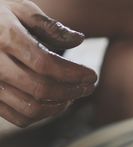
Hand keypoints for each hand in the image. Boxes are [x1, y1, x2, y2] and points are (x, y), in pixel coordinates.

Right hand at [0, 0, 96, 126]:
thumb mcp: (20, 8)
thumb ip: (49, 26)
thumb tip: (78, 40)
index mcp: (5, 37)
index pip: (45, 63)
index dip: (73, 74)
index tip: (92, 75)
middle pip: (40, 89)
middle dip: (72, 91)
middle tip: (88, 87)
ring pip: (30, 108)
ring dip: (59, 107)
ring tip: (73, 96)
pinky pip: (18, 118)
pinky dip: (42, 116)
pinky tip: (55, 104)